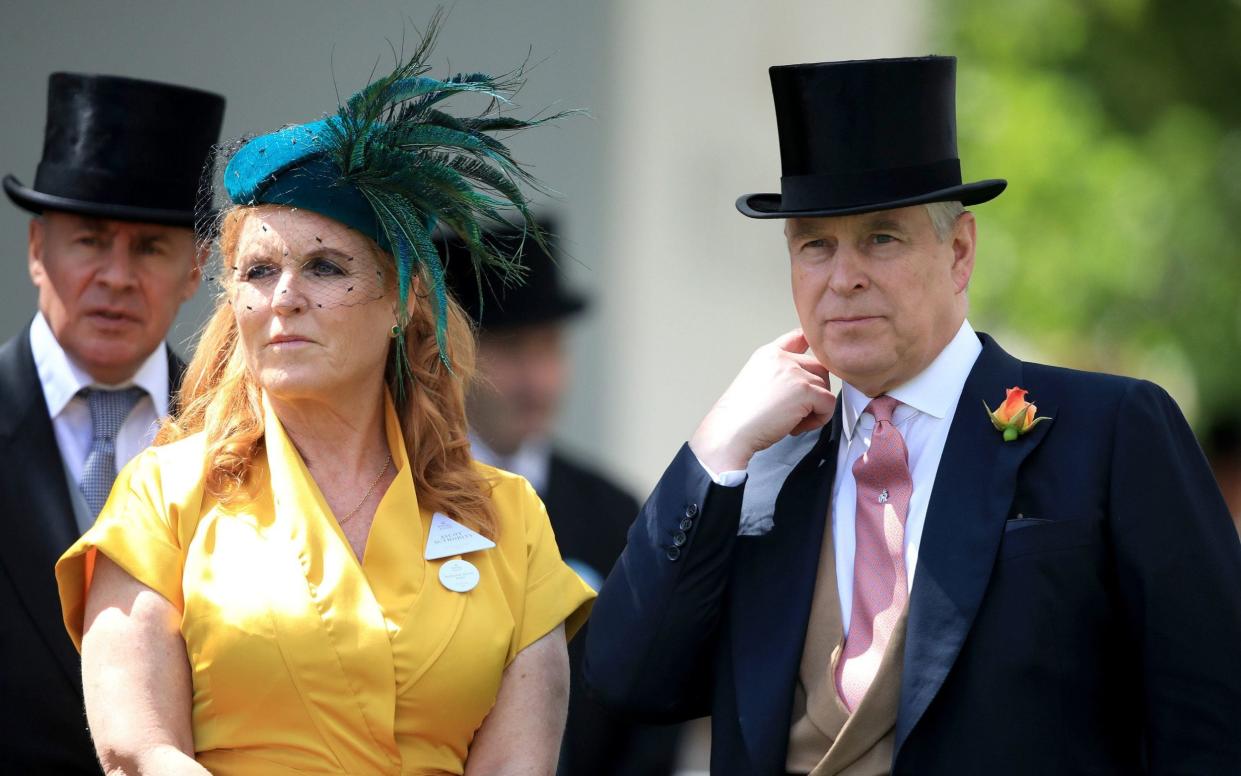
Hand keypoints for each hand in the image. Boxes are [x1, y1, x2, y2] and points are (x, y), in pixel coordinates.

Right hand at [689, 329, 835, 473]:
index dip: (811, 348)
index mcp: (769, 354)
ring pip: (825, 388)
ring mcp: (794, 372)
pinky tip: (796, 426)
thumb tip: (804, 381)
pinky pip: (829, 404)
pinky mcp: (805, 390)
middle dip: (814, 391)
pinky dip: (819, 419)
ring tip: (791, 421)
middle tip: (795, 410)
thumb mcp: (756, 382)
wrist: (730, 430)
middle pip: (819, 367)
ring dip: (814, 408)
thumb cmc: (739, 416)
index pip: (799, 337)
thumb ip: (779, 374)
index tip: (812, 363)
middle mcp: (782, 358)